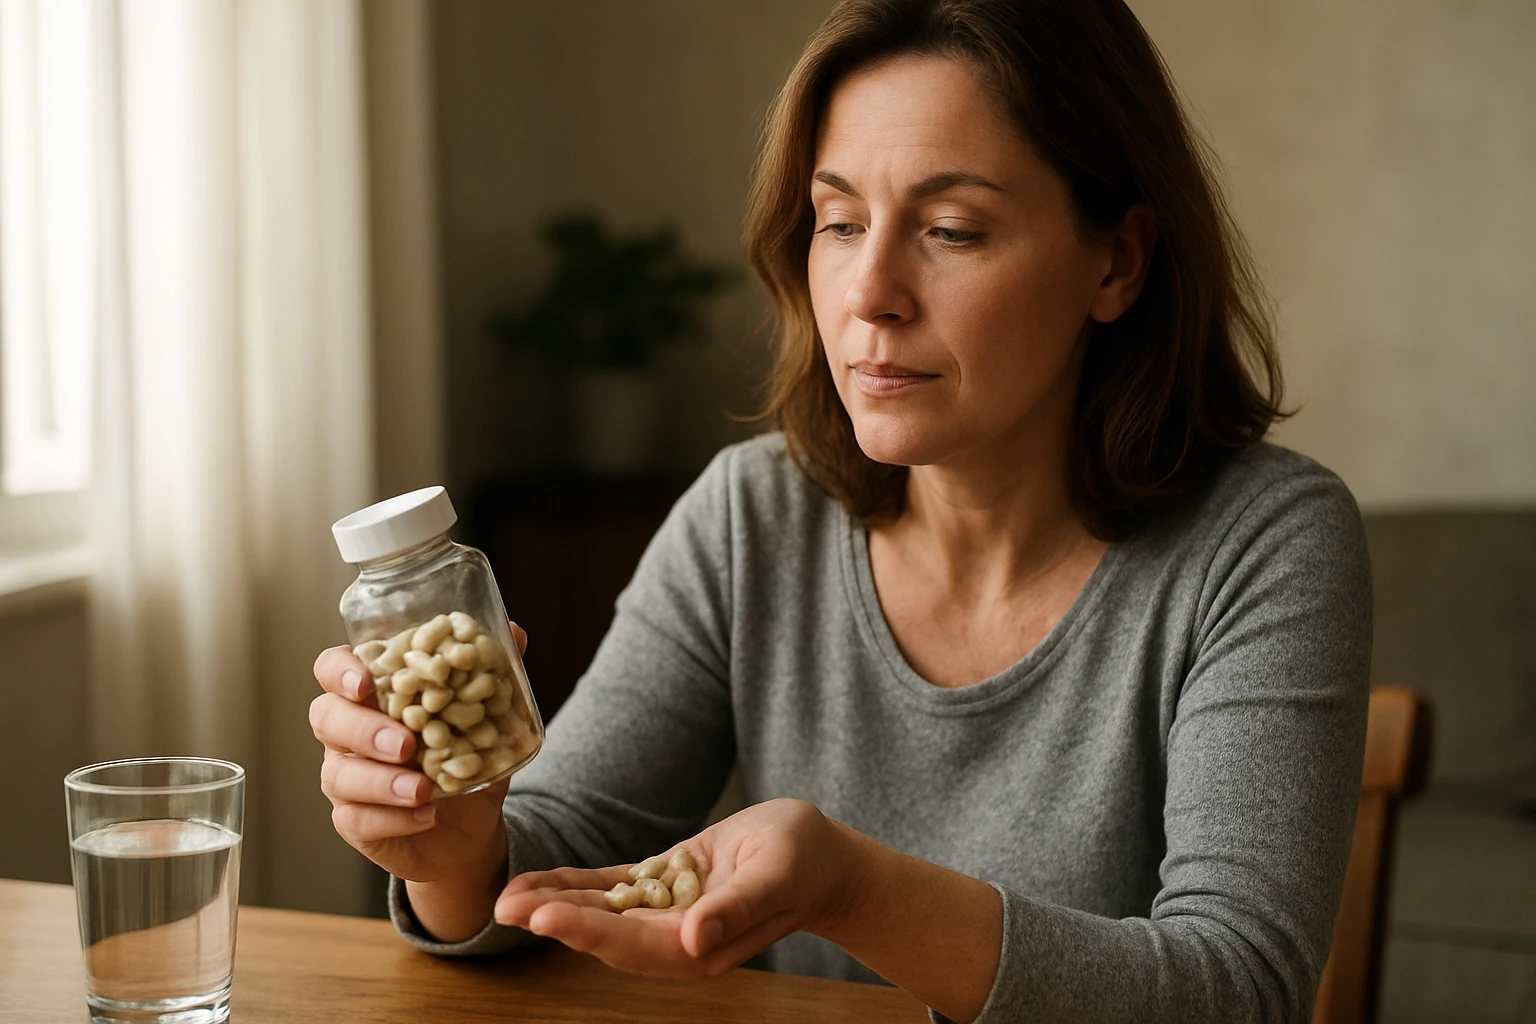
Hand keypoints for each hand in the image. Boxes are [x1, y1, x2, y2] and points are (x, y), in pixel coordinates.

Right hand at [309, 622, 529, 885]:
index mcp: (372, 693)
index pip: (332, 669)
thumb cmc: (464, 757)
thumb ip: (492, 673)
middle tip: (404, 743)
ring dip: (381, 781)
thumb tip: (515, 633)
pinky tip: (425, 815)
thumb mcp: (485, 716)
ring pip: (339, 773)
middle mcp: (347, 732)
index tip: (365, 682)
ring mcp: (344, 777)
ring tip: (421, 789)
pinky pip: (356, 819)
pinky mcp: (353, 821)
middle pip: (327, 718)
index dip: (340, 672)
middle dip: (363, 729)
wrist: (468, 826)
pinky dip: (391, 818)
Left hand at [492, 798, 858, 978]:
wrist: (820, 857)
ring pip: (601, 911)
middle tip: (504, 906)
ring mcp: (666, 914)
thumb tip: (696, 938)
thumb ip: (738, 910)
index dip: (587, 931)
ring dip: (555, 904)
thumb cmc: (805, 862)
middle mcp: (676, 939)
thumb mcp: (777, 877)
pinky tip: (542, 881)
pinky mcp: (663, 886)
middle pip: (605, 933)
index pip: (633, 944)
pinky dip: (578, 885)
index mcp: (700, 948)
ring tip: (508, 897)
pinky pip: (614, 888)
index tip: (545, 917)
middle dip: (555, 920)